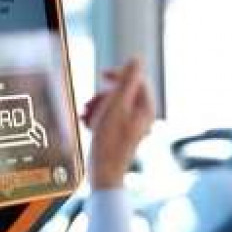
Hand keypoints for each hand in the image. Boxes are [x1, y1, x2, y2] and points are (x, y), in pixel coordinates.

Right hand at [80, 59, 155, 189]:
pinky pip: (109, 117)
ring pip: (113, 104)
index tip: (102, 75)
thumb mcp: (116, 105)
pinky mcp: (120, 134)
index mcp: (146, 108)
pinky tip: (86, 124)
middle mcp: (142, 117)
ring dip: (97, 105)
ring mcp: (132, 126)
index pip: (137, 79)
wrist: (103, 173)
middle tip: (90, 103)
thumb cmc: (109, 141)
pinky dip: (97, 117)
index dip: (119, 74)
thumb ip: (127, 81)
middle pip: (123, 92)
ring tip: (85, 115)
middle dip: (104, 94)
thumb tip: (137, 58)